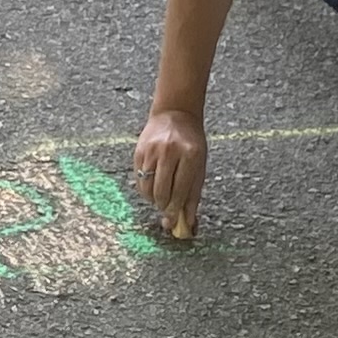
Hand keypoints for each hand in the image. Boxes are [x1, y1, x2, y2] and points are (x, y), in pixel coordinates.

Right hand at [133, 105, 208, 243]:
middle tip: (166, 210)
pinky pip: (139, 178)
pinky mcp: (139, 151)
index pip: (180, 190)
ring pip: (147, 187)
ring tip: (160, 197)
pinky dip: (145, 188)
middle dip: (163, 206)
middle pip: (162, 191)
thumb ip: (193, 194)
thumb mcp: (199, 165)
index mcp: (190, 155)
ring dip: (153, 198)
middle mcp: (170, 151)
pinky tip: (152, 187)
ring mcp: (152, 150)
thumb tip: (187, 222)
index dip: (176, 209)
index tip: (173, 220)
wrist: (175, 114)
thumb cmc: (191, 143)